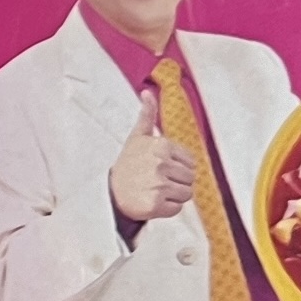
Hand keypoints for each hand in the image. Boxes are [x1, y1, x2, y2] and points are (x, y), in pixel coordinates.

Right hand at [109, 103, 197, 226]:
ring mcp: (159, 185)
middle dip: (176, 182)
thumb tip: (147, 91)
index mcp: (162, 146)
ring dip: (173, 196)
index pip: (191, 162)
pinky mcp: (156, 205)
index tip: (160, 168)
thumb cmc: (128, 164)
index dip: (178, 167)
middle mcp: (161, 164)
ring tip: (155, 191)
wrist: (109, 192)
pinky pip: (177, 208)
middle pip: (190, 178)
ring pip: (186, 194)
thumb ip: (147, 114)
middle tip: (157, 181)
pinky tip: (152, 202)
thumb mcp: (137, 137)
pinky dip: (167, 209)